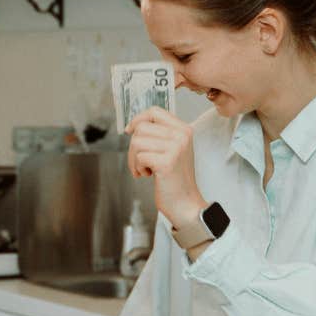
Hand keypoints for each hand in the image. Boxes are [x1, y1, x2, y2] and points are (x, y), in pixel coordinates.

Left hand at [125, 107, 204, 230]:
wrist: (186, 204)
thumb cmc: (175, 179)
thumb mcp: (172, 150)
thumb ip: (159, 134)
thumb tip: (134, 124)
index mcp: (184, 130)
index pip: (154, 111)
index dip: (138, 120)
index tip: (129, 131)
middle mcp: (182, 135)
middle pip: (141, 128)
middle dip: (133, 146)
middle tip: (141, 162)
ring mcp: (176, 148)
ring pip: (137, 142)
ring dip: (134, 159)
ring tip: (145, 169)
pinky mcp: (167, 162)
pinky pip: (139, 157)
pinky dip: (137, 167)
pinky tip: (148, 175)